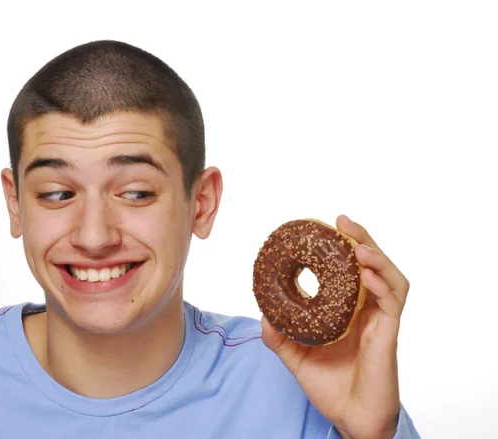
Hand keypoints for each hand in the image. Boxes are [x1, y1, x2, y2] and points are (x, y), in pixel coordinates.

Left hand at [261, 215, 409, 438]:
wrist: (350, 418)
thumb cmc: (330, 387)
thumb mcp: (296, 357)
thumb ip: (279, 336)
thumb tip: (263, 315)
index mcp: (348, 311)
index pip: (350, 271)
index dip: (343, 248)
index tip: (326, 228)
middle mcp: (367, 310)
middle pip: (372, 265)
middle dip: (361, 239)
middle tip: (342, 221)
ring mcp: (380, 321)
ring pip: (389, 278)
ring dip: (376, 256)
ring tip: (357, 244)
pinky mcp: (387, 334)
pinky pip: (392, 303)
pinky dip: (381, 284)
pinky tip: (365, 274)